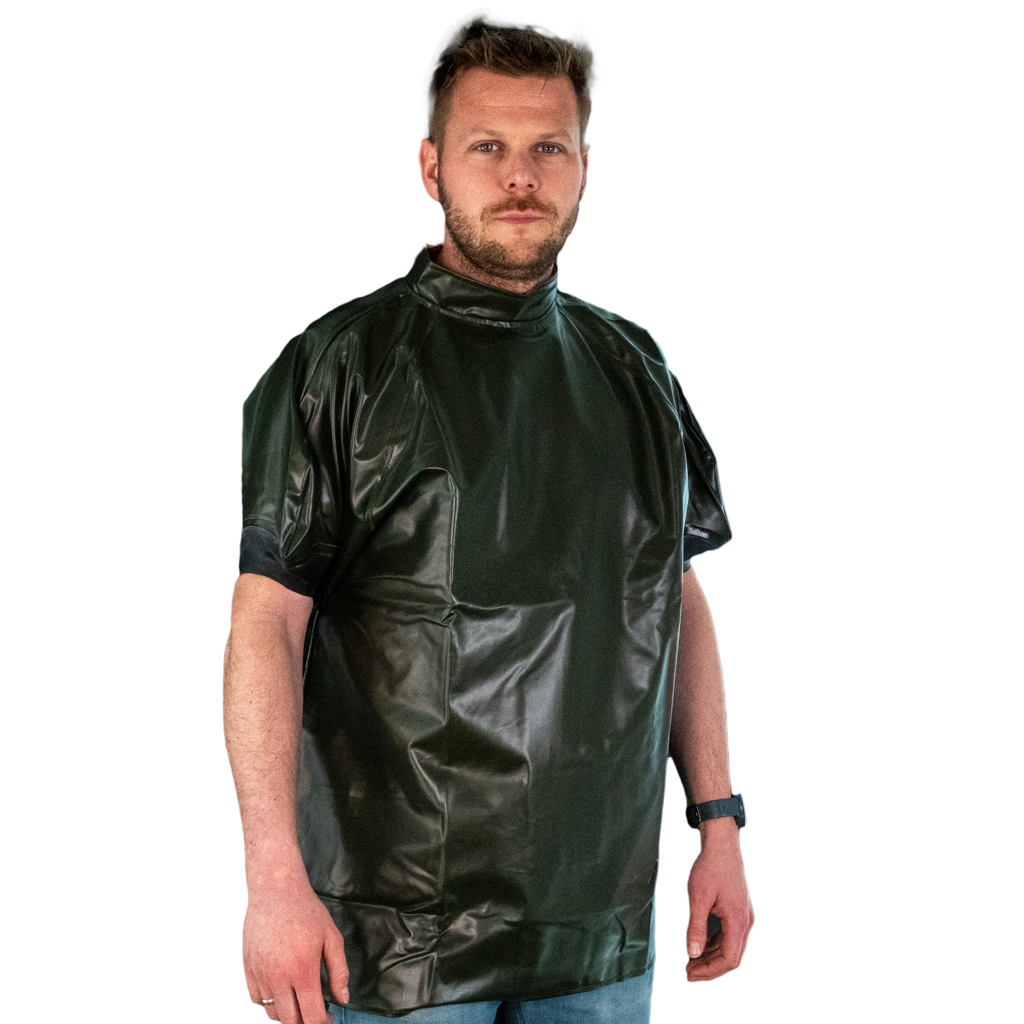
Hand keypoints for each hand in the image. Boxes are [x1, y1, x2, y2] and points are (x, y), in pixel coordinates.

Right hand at [242, 881, 349, 1023]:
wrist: (277, 891)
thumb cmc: (306, 911)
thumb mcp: (332, 938)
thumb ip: (339, 971)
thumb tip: (343, 998)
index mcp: (303, 972)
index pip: (311, 1016)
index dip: (322, 1023)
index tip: (328, 1019)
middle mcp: (279, 978)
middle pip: (290, 1021)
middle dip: (305, 1021)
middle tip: (316, 1011)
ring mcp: (261, 975)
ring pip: (272, 1013)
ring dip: (287, 1013)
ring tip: (299, 998)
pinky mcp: (249, 969)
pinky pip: (257, 999)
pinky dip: (269, 1001)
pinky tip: (282, 988)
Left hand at [683, 824, 753, 981]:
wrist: (721, 846)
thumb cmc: (709, 868)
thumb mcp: (698, 898)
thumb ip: (696, 928)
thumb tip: (693, 953)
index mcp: (738, 920)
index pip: (729, 959)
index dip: (710, 970)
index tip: (691, 972)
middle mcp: (745, 921)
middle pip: (731, 956)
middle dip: (710, 967)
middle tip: (688, 971)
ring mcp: (743, 916)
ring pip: (731, 947)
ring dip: (712, 957)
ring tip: (692, 961)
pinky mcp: (738, 911)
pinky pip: (729, 935)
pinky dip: (715, 944)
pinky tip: (702, 944)